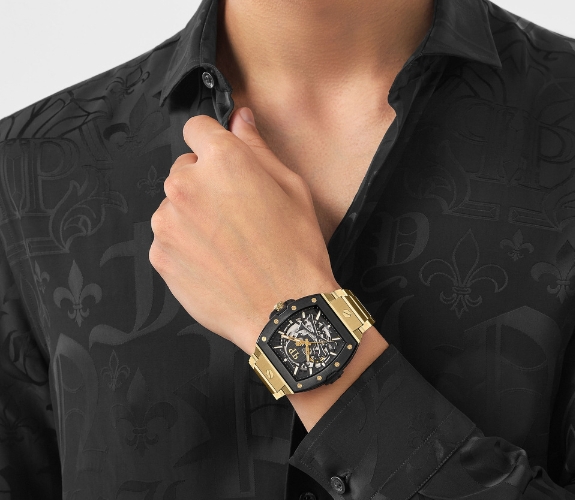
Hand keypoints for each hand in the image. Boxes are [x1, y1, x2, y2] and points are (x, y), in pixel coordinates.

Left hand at [149, 107, 339, 354]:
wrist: (285, 311)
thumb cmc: (296, 250)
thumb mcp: (291, 188)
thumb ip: (257, 147)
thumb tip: (239, 117)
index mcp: (222, 160)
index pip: (197, 128)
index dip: (213, 143)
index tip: (223, 161)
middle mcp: (185, 185)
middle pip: (184, 169)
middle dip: (205, 183)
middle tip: (236, 212)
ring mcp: (167, 223)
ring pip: (174, 205)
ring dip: (193, 216)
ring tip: (227, 243)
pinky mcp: (159, 255)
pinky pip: (167, 238)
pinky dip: (185, 246)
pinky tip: (215, 262)